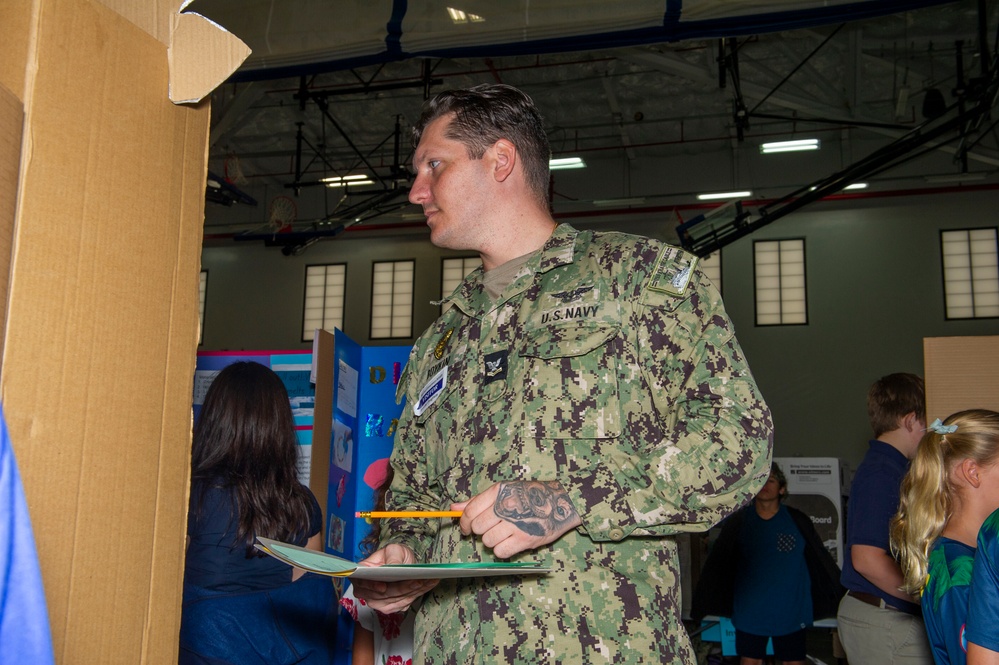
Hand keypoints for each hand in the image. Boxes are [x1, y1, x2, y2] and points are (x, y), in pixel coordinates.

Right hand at [350, 543, 438, 613]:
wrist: (401, 563)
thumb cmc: (394, 555)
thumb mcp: (393, 550)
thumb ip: (392, 558)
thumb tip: (392, 567)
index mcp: (361, 574)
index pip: (362, 583)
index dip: (372, 587)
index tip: (383, 587)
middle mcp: (366, 592)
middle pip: (383, 595)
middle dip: (402, 588)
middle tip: (418, 580)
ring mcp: (378, 602)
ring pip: (396, 601)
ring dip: (413, 592)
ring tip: (427, 581)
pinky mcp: (390, 607)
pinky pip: (404, 603)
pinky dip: (417, 594)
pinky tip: (428, 585)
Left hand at [454, 480, 580, 558]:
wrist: (560, 502)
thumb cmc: (529, 496)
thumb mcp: (504, 491)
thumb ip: (477, 501)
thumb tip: (453, 508)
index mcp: (498, 492)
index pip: (470, 510)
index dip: (463, 522)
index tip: (464, 528)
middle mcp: (506, 506)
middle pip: (477, 527)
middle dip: (480, 530)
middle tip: (491, 528)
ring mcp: (515, 524)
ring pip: (488, 541)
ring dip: (492, 540)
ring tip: (504, 533)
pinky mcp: (524, 539)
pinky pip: (500, 552)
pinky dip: (502, 550)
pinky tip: (510, 541)